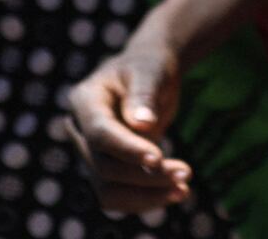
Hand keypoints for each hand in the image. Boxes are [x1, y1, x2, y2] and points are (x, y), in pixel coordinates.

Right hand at [63, 34, 191, 213]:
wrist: (150, 77)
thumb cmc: (150, 67)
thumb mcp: (150, 71)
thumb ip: (144, 93)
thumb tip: (143, 124)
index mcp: (85, 100)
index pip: (100, 133)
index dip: (127, 149)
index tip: (159, 158)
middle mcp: (80, 130)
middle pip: (105, 166)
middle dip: (146, 175)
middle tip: (186, 172)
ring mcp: (90, 153)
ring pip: (108, 190)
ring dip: (146, 195)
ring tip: (183, 189)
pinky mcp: (105, 171)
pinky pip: (118, 196)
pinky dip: (146, 199)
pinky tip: (176, 192)